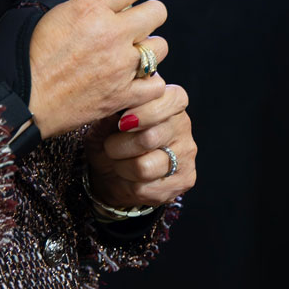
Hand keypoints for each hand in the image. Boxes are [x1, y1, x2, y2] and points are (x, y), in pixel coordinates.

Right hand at [26, 0, 168, 138]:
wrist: (19, 100)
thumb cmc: (26, 58)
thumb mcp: (49, 15)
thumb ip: (84, 5)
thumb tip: (105, 1)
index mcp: (91, 9)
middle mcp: (111, 34)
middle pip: (158, 12)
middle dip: (147, 16)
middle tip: (133, 26)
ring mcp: (120, 66)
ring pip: (160, 47)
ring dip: (147, 50)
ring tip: (129, 56)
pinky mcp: (122, 95)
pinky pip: (156, 84)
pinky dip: (148, 83)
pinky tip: (134, 81)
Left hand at [86, 82, 197, 209]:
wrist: (110, 175)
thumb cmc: (110, 140)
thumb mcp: (102, 124)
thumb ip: (109, 114)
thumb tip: (113, 112)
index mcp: (169, 102)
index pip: (172, 100)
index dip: (146, 112)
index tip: (121, 122)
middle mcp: (183, 125)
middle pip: (150, 138)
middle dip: (118, 146)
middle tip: (110, 147)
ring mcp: (186, 153)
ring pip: (145, 167)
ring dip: (122, 168)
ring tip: (119, 163)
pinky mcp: (185, 179)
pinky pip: (147, 188)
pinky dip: (130, 186)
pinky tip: (130, 179)